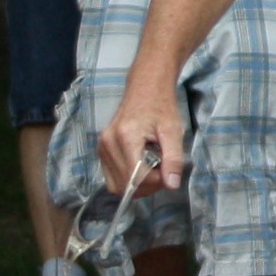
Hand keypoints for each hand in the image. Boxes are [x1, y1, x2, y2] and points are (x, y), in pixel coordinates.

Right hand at [95, 75, 188, 200]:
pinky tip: (142, 167)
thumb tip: (172, 185)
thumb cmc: (161, 107)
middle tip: (162, 171)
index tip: (168, 171)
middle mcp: (108, 144)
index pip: (136, 176)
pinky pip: (112, 178)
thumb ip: (173, 158)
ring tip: (153, 169)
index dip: (155, 182)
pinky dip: (128, 180)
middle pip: (124, 185)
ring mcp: (101, 148)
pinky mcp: (101, 151)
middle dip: (147, 185)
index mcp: (125, 137)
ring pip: (116, 185)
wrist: (145, 89)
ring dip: (137, 185)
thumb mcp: (173, 131)